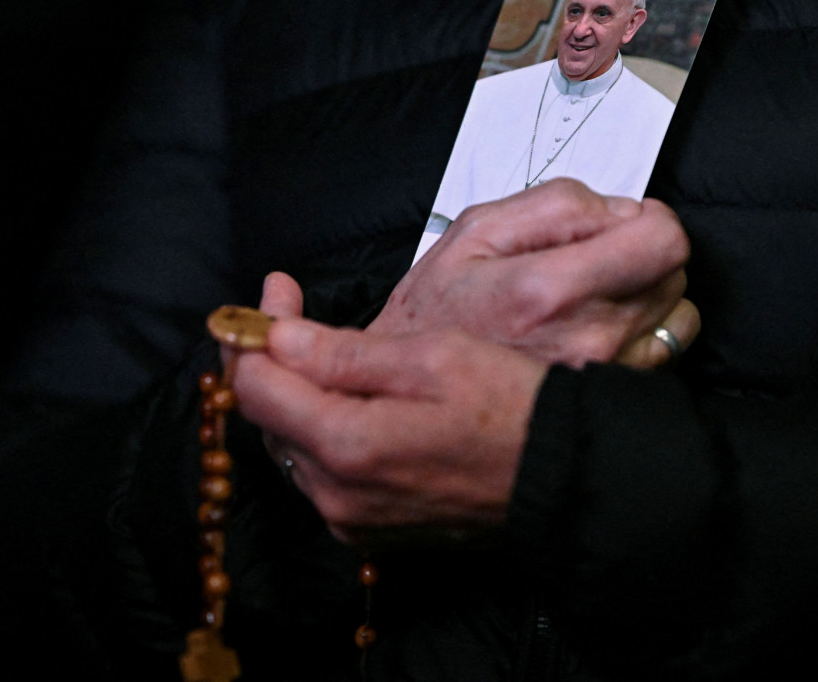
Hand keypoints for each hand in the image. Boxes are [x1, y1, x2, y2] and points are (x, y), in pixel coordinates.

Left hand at [234, 316, 546, 543]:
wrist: (560, 476)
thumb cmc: (511, 409)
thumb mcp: (433, 358)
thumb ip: (345, 353)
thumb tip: (279, 338)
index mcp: (347, 446)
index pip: (256, 387)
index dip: (256, 333)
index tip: (276, 290)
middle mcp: (336, 494)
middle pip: (269, 417)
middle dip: (273, 359)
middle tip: (290, 308)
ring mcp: (351, 518)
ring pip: (293, 444)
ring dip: (295, 393)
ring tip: (318, 346)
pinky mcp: (369, 527)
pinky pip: (322, 471)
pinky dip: (322, 428)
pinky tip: (348, 395)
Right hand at [372, 178, 697, 367]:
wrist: (421, 401)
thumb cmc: (438, 318)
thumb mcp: (474, 233)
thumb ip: (556, 205)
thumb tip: (618, 208)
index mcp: (549, 288)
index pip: (663, 240)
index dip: (649, 220)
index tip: (623, 224)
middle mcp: (589, 336)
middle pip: (674, 271)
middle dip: (641, 254)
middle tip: (594, 261)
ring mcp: (606, 371)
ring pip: (677, 311)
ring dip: (648, 293)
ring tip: (598, 296)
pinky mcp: (613, 395)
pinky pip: (665, 349)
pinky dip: (644, 331)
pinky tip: (600, 328)